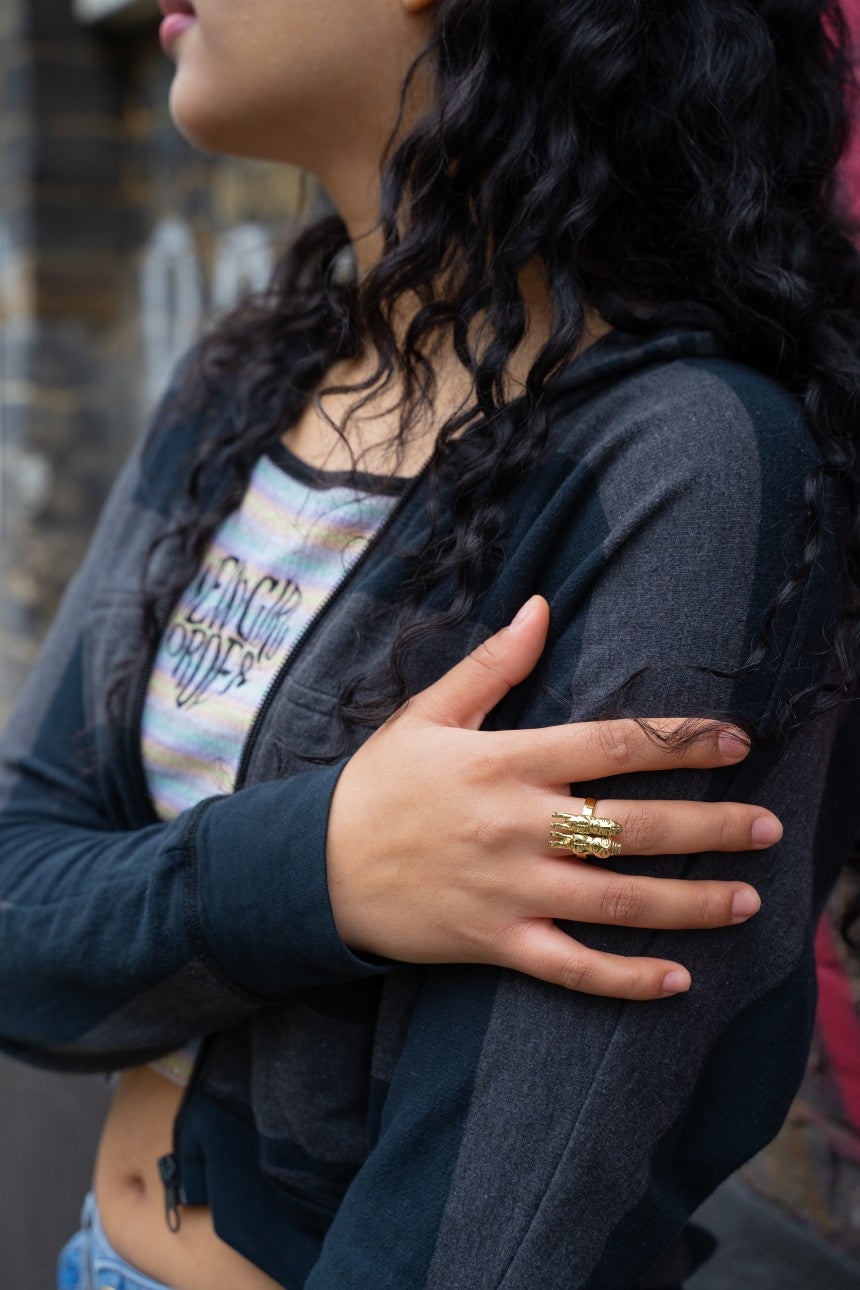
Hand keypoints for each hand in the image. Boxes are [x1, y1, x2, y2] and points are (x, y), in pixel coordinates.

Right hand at [326, 596, 780, 1000]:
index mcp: (505, 762)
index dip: (680, 742)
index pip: (612, 745)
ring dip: (688, 904)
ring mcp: (508, 890)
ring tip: (746, 900)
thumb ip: (492, 664)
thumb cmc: (378, 785)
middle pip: (632, 827)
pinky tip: (677, 981)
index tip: (736, 743)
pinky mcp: (494, 943)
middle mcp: (516, 826)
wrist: (314, 867)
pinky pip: (571, 969)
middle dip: (709, 827)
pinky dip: (624, 980)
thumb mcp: (428, 713)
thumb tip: (540, 606)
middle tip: (769, 830)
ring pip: (615, 901)